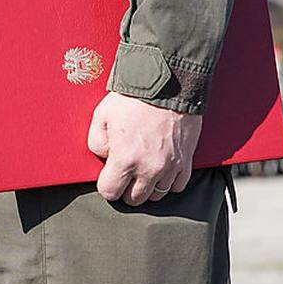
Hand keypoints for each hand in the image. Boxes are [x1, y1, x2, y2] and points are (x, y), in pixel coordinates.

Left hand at [87, 92, 202, 205]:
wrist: (168, 85)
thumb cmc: (133, 99)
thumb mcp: (101, 116)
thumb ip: (96, 143)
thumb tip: (105, 157)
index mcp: (125, 159)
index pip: (110, 193)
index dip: (106, 185)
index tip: (108, 175)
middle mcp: (149, 169)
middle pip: (134, 198)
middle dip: (126, 188)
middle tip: (125, 172)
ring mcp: (170, 167)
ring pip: (156, 195)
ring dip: (147, 186)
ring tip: (142, 169)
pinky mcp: (186, 161)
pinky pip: (178, 186)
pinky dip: (169, 182)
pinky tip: (161, 168)